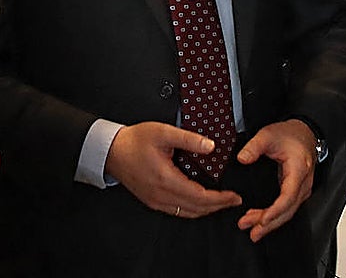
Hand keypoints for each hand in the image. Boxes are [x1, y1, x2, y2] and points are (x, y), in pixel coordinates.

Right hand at [104, 122, 241, 218]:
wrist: (112, 151)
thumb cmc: (135, 141)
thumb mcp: (163, 132)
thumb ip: (189, 139)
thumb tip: (210, 147)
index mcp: (165, 178)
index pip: (200, 196)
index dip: (220, 199)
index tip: (234, 196)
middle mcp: (161, 195)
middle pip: (196, 209)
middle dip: (218, 206)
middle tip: (233, 200)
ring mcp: (156, 201)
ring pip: (187, 213)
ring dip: (206, 210)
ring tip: (221, 202)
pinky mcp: (152, 201)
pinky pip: (177, 211)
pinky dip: (193, 209)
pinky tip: (200, 202)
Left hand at [235, 119, 315, 242]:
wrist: (304, 132)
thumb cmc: (290, 135)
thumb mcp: (268, 135)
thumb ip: (254, 147)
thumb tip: (242, 159)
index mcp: (298, 170)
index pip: (288, 197)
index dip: (275, 211)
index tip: (262, 220)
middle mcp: (303, 183)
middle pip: (288, 210)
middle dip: (269, 223)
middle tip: (252, 231)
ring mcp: (302, 189)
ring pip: (288, 212)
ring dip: (271, 223)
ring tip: (253, 230)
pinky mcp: (297, 191)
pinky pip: (287, 208)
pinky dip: (275, 216)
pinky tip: (262, 220)